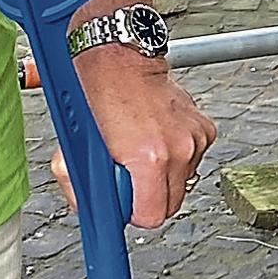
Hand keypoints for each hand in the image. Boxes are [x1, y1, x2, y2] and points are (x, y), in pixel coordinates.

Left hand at [62, 51, 217, 226]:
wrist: (121, 62)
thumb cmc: (98, 99)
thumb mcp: (72, 152)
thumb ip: (81, 190)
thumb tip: (93, 212)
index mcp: (149, 158)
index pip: (153, 216)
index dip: (135, 213)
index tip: (126, 201)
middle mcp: (179, 149)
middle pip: (173, 204)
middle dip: (150, 197)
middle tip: (131, 177)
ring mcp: (195, 138)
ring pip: (184, 181)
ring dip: (164, 175)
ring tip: (144, 151)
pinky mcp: (204, 128)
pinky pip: (193, 159)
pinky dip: (177, 155)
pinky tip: (159, 138)